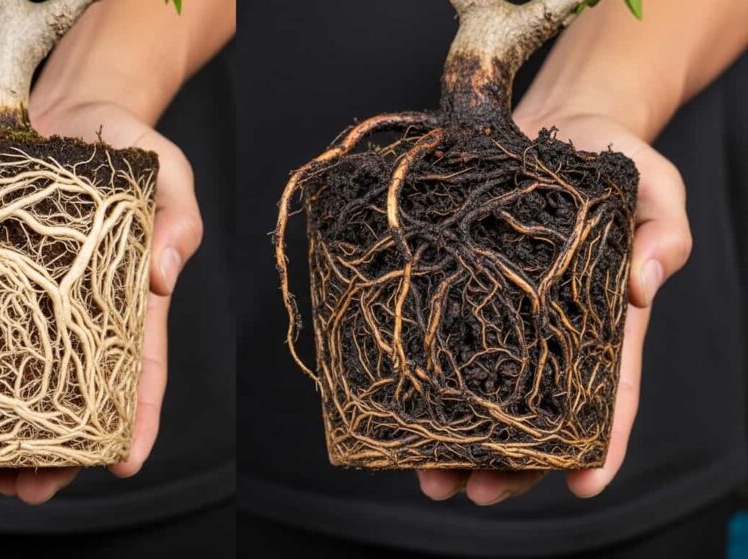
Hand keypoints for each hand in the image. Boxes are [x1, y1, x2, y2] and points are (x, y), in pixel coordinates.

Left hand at [30, 101, 202, 480]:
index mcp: (127, 296)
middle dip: (55, 449)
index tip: (124, 464)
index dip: (136, 418)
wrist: (69, 108)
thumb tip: (163, 274)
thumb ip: (178, 214)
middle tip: (27, 493)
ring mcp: (34, 294)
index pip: (139, 368)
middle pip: (73, 394)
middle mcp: (79, 308)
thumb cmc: (129, 141)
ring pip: (18, 377)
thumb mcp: (167, 170)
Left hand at [415, 111, 691, 504]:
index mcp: (606, 319)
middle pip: (538, 415)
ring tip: (430, 479)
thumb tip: (645, 288)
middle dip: (511, 462)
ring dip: (460, 443)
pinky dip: (428, 386)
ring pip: (488, 397)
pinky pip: (449, 347)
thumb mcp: (654, 189)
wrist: (555, 127)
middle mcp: (553, 331)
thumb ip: (662, 233)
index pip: (610, 394)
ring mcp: (509, 317)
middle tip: (475, 493)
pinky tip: (401, 418)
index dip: (600, 444)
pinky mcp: (467, 293)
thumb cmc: (612, 161)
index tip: (583, 485)